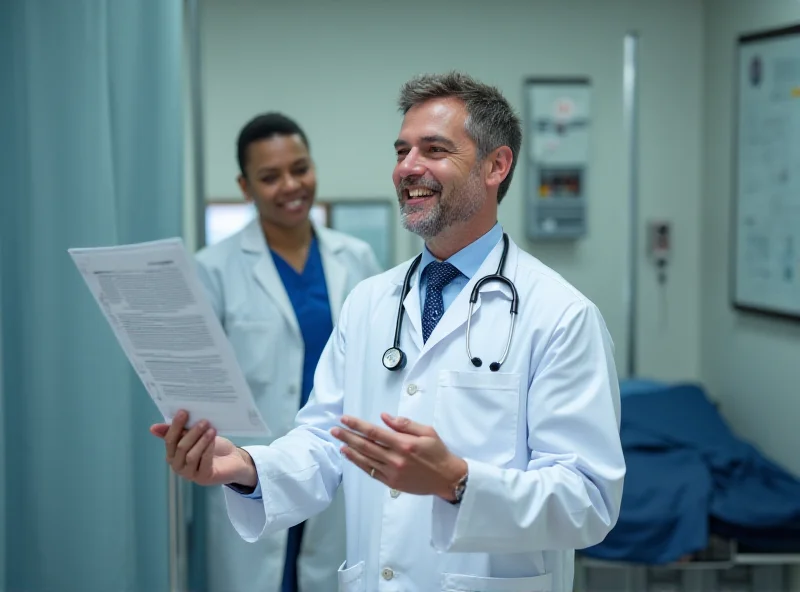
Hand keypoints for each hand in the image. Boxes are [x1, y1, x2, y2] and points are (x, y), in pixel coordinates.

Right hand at [149, 410, 256, 487]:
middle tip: (203, 421)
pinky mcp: (204, 477)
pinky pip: (204, 462)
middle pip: (180, 448)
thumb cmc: (212, 446)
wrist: (233, 460)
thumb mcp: (195, 436)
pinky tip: (213, 439)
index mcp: (173, 455)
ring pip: (191, 456)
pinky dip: (208, 449)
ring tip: (210, 429)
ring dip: (201, 441)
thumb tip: (152, 428)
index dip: (175, 426)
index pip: (170, 440)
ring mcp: (190, 474)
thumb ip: (178, 431)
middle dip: (191, 433)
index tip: (184, 412)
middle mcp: (178, 466)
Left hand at [331, 413, 466, 500]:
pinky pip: (371, 471)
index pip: (374, 432)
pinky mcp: (391, 483)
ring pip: (365, 459)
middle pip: (365, 445)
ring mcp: (392, 472)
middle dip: (348, 436)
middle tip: (334, 429)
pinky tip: (350, 456)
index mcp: (404, 444)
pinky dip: (359, 463)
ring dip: (350, 450)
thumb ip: (405, 424)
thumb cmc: (438, 453)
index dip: (357, 425)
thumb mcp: (427, 432)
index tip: (345, 419)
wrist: (447, 479)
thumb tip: (384, 416)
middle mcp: (395, 459)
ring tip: (339, 442)